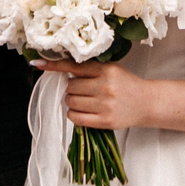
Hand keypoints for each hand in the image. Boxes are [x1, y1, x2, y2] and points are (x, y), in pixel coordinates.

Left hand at [39, 59, 156, 130]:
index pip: (74, 67)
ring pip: (71, 102)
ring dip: (72, 102)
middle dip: (71, 89)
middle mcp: (105, 86)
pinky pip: (76, 118)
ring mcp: (105, 105)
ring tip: (85, 101)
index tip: (37, 64)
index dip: (54, 65)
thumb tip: (62, 71)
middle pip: (70, 88)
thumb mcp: (111, 70)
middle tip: (82, 90)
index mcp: (106, 70)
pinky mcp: (105, 121)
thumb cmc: (126, 85)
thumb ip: (90, 69)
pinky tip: (83, 111)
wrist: (147, 103)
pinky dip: (74, 114)